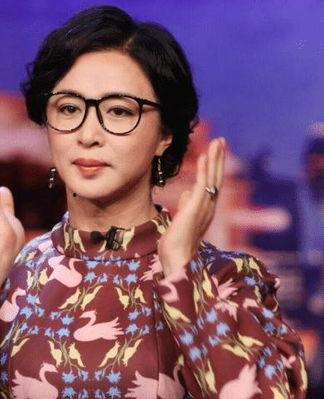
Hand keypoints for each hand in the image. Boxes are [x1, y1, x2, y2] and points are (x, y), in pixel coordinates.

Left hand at [158, 137, 225, 275]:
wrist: (176, 258)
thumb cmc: (176, 242)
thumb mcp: (182, 219)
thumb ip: (187, 205)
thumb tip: (187, 193)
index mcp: (206, 209)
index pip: (212, 183)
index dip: (214, 167)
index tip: (215, 151)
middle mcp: (209, 207)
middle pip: (217, 177)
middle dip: (218, 158)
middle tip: (221, 140)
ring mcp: (204, 208)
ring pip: (212, 178)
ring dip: (215, 159)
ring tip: (217, 142)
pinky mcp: (196, 209)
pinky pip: (202, 185)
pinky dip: (204, 170)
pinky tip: (204, 157)